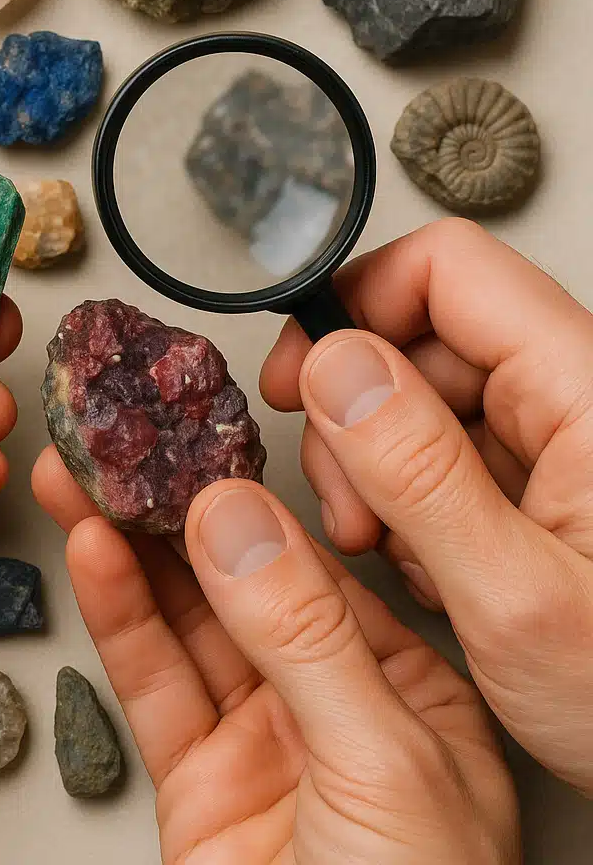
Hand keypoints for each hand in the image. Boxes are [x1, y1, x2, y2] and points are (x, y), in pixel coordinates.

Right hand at [33, 453, 518, 863]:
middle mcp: (329, 697)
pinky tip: (91, 555)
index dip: (252, 492)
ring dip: (126, 544)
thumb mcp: (382, 761)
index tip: (202, 434)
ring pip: (181, 620)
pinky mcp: (194, 778)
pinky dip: (116, 616)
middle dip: (171, 506)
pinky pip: (150, 683)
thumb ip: (304, 634)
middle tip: (123, 443)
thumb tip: (236, 516)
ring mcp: (258, 735)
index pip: (321, 558)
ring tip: (81, 479)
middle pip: (236, 577)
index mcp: (407, 682)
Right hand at [260, 217, 592, 794]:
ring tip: (382, 544)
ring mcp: (547, 445)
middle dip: (350, 416)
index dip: (357, 306)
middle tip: (346, 499)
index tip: (301, 375)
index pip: (445, 269)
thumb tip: (337, 364)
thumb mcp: (519, 597)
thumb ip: (421, 472)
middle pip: (417, 337)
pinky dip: (401, 508)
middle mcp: (568, 401)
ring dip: (369, 471)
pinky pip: (433, 460)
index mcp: (586, 392)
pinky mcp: (529, 487)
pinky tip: (422, 565)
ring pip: (412, 402)